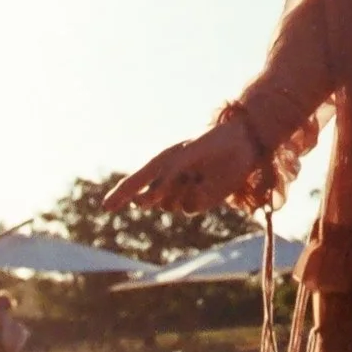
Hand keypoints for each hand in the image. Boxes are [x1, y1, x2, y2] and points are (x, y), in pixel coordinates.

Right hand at [104, 121, 254, 213]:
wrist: (246, 145)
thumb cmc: (213, 142)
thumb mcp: (187, 154)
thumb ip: (167, 175)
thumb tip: (148, 200)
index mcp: (163, 161)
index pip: (136, 181)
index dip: (120, 194)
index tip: (106, 207)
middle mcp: (171, 179)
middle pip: (148, 199)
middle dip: (148, 199)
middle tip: (154, 194)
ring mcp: (184, 191)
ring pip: (168, 206)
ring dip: (177, 195)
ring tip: (196, 175)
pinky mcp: (201, 201)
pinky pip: (188, 209)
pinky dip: (195, 199)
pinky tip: (207, 183)